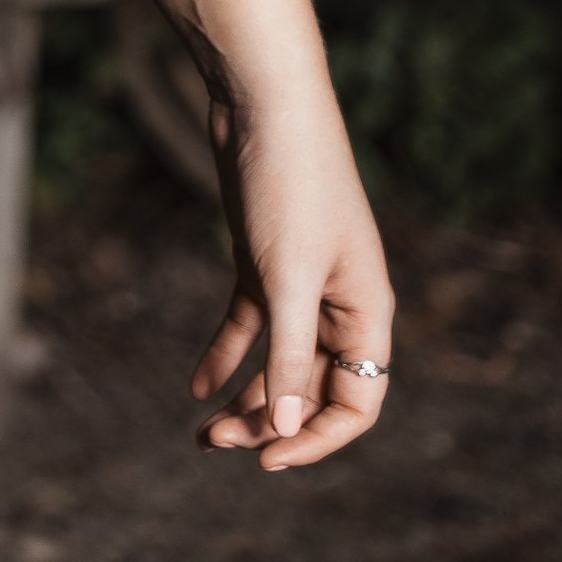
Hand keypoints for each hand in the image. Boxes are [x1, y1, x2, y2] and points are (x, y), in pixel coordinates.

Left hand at [190, 74, 393, 472]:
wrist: (262, 101)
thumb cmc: (290, 183)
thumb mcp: (287, 275)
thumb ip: (291, 352)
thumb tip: (289, 426)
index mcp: (366, 313)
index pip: (358, 403)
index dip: (318, 439)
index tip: (268, 460)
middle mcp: (339, 305)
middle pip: (313, 389)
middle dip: (270, 423)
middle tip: (215, 443)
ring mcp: (299, 284)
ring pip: (278, 362)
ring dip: (245, 398)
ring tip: (201, 432)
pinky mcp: (262, 263)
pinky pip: (249, 325)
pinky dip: (225, 355)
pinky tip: (194, 385)